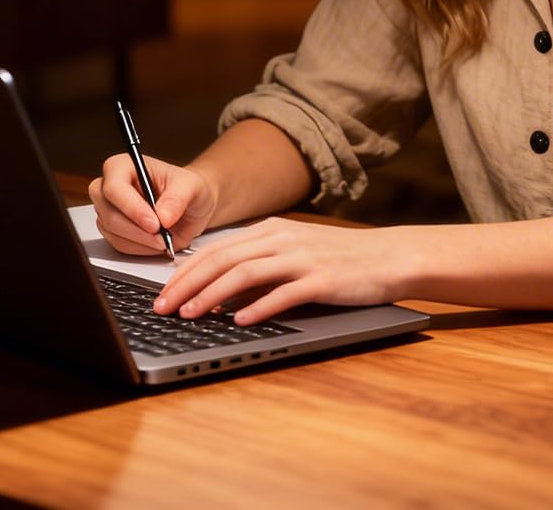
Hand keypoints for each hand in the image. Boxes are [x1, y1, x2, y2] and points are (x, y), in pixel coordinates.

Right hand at [88, 154, 216, 254]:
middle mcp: (110, 186)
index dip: (132, 208)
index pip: (114, 187)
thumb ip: (178, 198)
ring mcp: (108, 210)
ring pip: (112, 232)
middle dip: (137, 230)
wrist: (192, 207)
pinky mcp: (113, 230)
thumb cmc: (188, 189)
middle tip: (162, 237)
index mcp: (124, 166)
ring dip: (141, 242)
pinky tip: (157, 242)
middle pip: (109, 213)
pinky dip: (141, 249)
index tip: (154, 223)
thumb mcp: (191, 186)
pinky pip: (119, 245)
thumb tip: (163, 216)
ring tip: (164, 239)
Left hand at [153, 218, 417, 324]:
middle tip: (163, 307)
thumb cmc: (341, 259)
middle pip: (222, 260)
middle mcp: (282, 239)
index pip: (215, 250)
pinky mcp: (322, 279)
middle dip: (187, 285)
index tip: (162, 293)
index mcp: (271, 231)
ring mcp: (302, 258)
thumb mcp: (295, 252)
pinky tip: (239, 321)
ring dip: (212, 295)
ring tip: (192, 315)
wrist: (390, 256)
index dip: (184, 272)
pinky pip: (284, 293)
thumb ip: (260, 267)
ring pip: (245, 273)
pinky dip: (258, 307)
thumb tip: (220, 294)